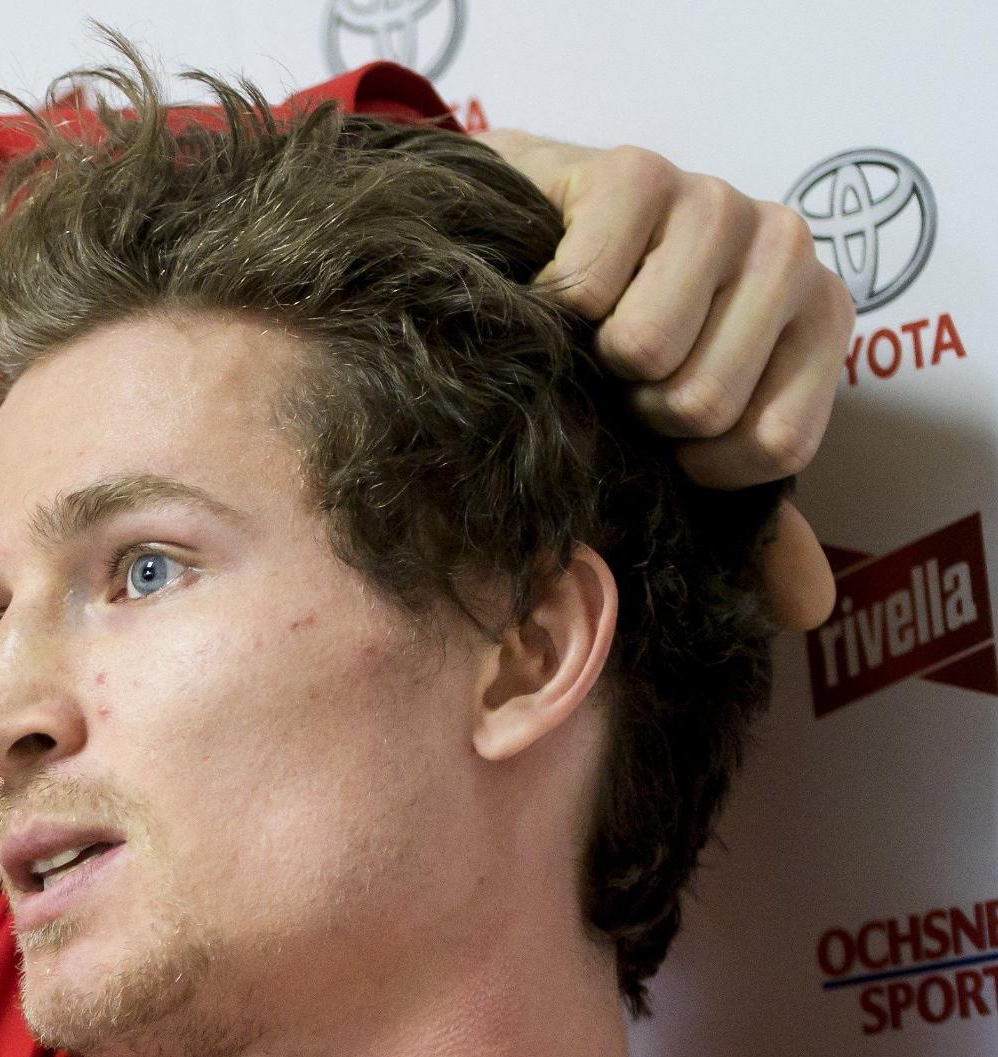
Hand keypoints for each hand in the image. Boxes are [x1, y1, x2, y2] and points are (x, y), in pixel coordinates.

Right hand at [482, 130, 852, 629]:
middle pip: (705, 400)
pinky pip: (587, 287)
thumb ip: (751, 519)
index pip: (774, 445)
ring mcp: (715, 199)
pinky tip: (549, 284)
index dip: (696, 466)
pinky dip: (548, 305)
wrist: (517, 245)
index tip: (660, 437)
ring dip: (587, 360)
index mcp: (817, 318)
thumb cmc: (606, 350)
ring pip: (647, 346)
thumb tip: (810, 609)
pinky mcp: (635, 170)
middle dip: (634, 411)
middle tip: (611, 378)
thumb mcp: (683, 442)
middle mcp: (787, 248)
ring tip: (582, 335)